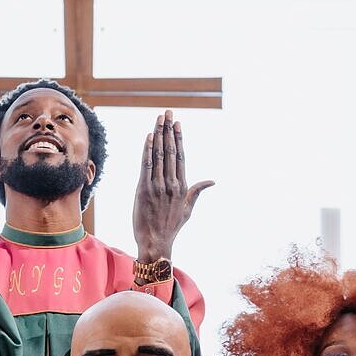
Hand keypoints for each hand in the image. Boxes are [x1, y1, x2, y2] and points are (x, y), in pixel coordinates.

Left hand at [130, 110, 210, 265]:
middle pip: (170, 151)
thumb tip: (212, 181)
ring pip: (158, 155)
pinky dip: (147, 150)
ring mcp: (157, 186)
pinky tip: (149, 137)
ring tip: (158, 119)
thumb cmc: (171, 227)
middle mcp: (171, 184)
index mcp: (182, 187)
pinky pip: (146, 166)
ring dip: (158, 134)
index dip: (178, 138)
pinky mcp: (143, 190)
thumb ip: (196, 191)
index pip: (181, 156)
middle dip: (168, 130)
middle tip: (167, 113)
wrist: (155, 243)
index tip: (177, 123)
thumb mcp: (187, 209)